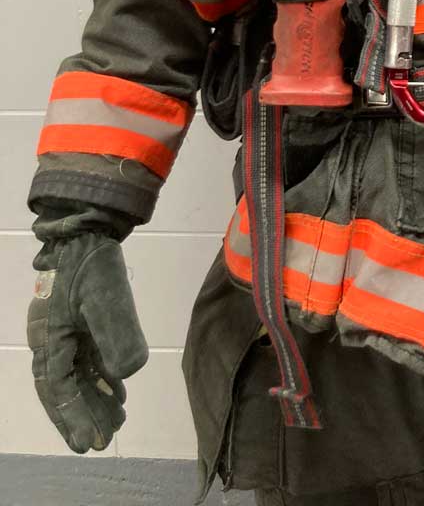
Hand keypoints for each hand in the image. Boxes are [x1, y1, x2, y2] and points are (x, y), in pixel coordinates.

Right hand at [27, 232, 148, 452]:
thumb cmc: (93, 264)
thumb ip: (116, 335)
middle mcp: (52, 338)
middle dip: (82, 414)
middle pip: (65, 386)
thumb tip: (125, 375)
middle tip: (101, 441)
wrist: (89, 229)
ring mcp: (65, 330)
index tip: (88, 442)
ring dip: (94, 397)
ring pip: (77, 374)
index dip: (73, 417)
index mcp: (50, 338)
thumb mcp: (106, 298)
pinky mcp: (79, 321)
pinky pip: (86, 357)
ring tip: (115, 421)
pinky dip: (101, 376)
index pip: (59, 388)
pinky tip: (118, 391)